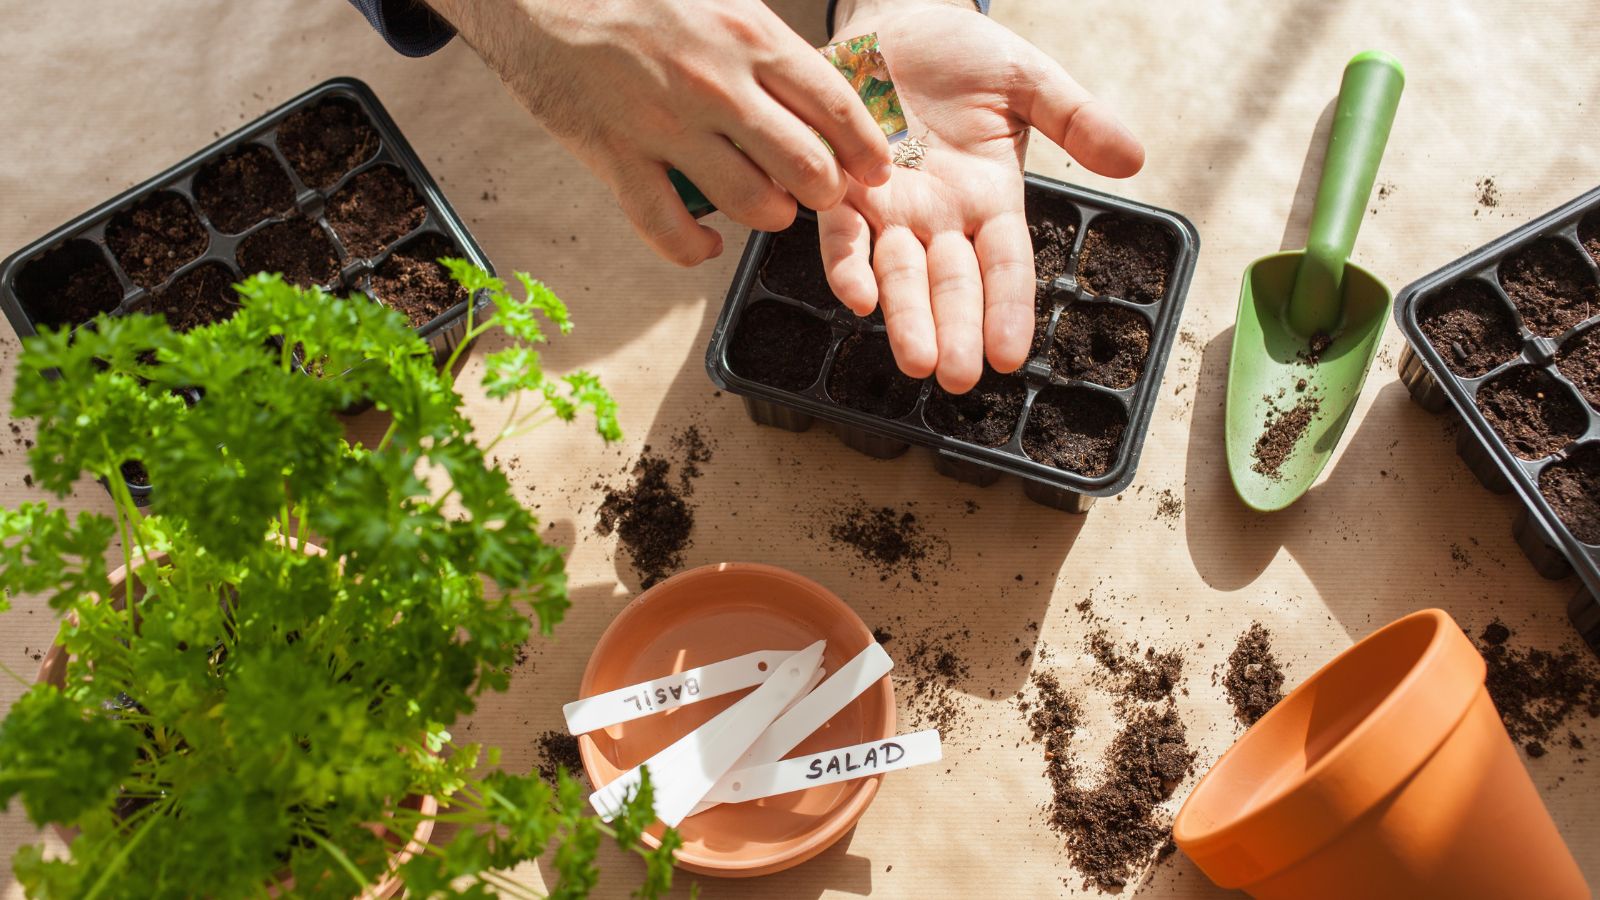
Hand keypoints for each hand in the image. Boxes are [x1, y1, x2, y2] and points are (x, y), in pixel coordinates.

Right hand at [429, 0, 893, 264]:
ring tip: (768, 207)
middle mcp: (716, 85)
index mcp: (749, 36)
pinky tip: (708, 243)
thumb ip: (769, 46)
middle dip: (825, 192)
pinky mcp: (618, 159)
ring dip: (770, 216)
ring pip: (751, 203)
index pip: (835, 106)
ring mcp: (666, 126)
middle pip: (805, 167)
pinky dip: (696, 250)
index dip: (865, 149)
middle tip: (819, 193)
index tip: (875, 171)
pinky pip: (669, 231)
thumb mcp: (720, 1)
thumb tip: (822, 92)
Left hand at [821, 0, 1143, 391]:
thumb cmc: (964, 55)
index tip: (1010, 355)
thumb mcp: (1029, 82)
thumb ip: (1077, 118)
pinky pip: (843, 233)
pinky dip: (847, 264)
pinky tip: (856, 296)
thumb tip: (1134, 158)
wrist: (896, 20)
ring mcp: (890, 207)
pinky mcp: (842, 186)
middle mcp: (939, 216)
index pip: (1004, 266)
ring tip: (916, 359)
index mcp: (990, 200)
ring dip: (904, 317)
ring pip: (899, 273)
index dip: (1007, 309)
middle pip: (951, 284)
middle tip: (957, 378)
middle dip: (954, 332)